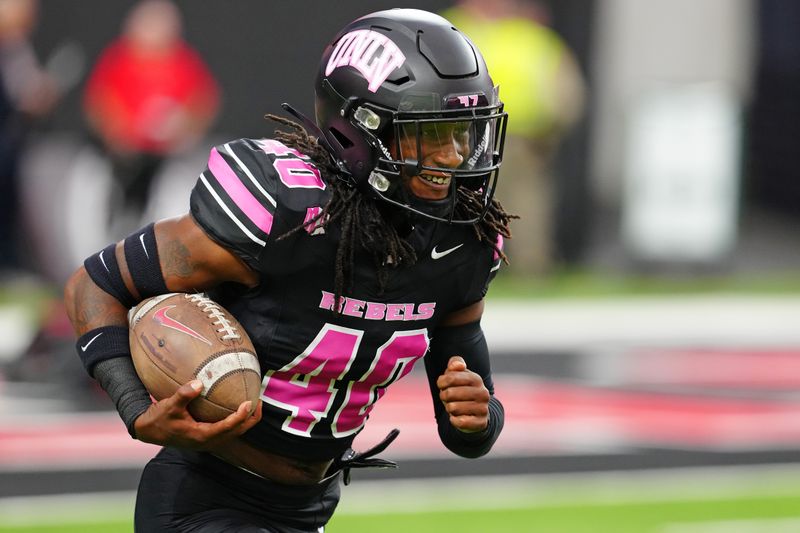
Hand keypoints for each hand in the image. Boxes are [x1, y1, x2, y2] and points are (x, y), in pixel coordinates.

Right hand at [133, 380, 261, 449]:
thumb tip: (199, 383)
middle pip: (238, 432)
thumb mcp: (169, 405)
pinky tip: (238, 408)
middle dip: (251, 418)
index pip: (228, 427)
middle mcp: (208, 441)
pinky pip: (228, 431)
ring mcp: (208, 441)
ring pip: (234, 433)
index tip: (250, 402)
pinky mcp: (206, 438)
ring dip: (246, 421)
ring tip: (254, 404)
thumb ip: (184, 395)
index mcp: (202, 435)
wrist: (149, 431)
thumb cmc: (159, 419)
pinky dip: (237, 421)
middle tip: (259, 401)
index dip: (241, 416)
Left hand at [436, 356, 489, 432]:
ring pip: (452, 408)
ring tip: (455, 407)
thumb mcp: (458, 375)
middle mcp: (483, 393)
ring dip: (449, 408)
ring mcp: (483, 408)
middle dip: (444, 396)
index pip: (451, 377)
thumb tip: (457, 366)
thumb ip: (455, 364)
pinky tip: (458, 417)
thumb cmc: (462, 391)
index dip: (441, 382)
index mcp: (476, 379)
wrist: (476, 413)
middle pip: (449, 393)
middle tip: (447, 398)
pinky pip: (459, 422)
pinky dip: (454, 420)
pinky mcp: (481, 423)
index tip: (442, 385)